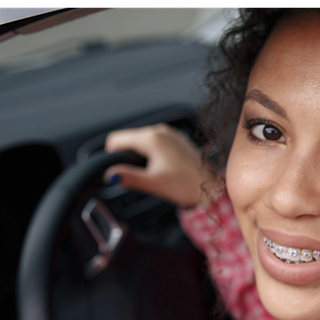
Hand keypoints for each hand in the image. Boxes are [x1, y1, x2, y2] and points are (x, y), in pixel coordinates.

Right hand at [103, 123, 220, 207]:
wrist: (210, 188)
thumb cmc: (186, 185)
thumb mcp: (153, 183)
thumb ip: (129, 177)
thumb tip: (110, 175)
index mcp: (152, 138)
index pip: (116, 139)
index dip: (111, 155)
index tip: (116, 169)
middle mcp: (161, 131)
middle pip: (129, 139)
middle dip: (126, 156)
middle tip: (136, 175)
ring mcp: (170, 134)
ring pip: (142, 140)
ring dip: (140, 155)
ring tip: (150, 173)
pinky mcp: (177, 140)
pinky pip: (156, 142)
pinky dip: (152, 154)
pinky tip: (161, 168)